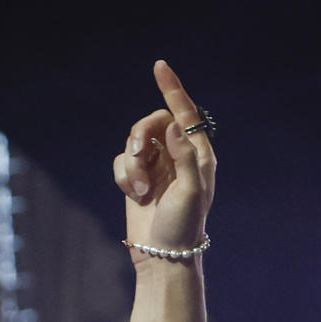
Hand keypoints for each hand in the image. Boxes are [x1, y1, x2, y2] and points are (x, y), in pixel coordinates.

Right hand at [111, 60, 216, 261]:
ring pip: (134, 142)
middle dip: (140, 134)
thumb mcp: (190, 192)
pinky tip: (133, 195)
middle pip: (152, 122)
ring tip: (138, 190)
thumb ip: (184, 156)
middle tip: (137, 152)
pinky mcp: (137, 178)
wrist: (163, 255)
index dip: (172, 89)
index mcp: (198, 155)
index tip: (159, 66)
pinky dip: (123, 175)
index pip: (185, 114)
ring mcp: (156, 166)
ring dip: (131, 163)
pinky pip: (122, 160)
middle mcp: (177, 156)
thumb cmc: (183, 226)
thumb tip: (174, 124)